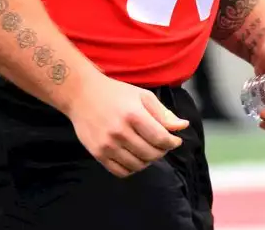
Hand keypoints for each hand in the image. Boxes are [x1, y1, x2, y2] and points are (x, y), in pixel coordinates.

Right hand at [66, 73, 188, 176]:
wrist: (81, 94)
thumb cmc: (115, 93)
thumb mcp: (142, 96)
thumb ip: (163, 114)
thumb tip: (183, 126)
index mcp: (133, 115)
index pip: (160, 138)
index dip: (172, 143)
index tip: (175, 141)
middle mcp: (119, 131)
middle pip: (151, 154)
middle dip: (162, 151)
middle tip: (162, 145)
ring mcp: (107, 144)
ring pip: (137, 165)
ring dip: (148, 161)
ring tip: (148, 150)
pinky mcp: (97, 153)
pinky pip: (121, 171)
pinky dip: (132, 168)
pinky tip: (134, 157)